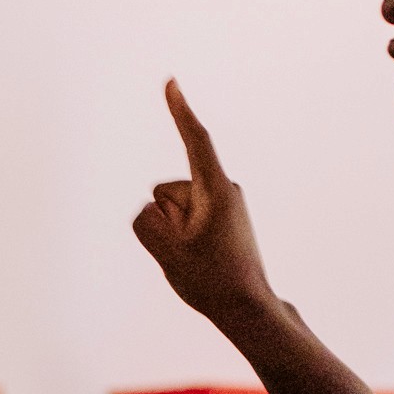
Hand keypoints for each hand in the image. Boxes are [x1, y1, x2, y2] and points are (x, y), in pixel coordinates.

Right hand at [133, 80, 272, 336]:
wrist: (248, 310)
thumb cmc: (212, 282)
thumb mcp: (167, 253)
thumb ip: (145, 222)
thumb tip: (150, 208)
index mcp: (216, 190)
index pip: (196, 140)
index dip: (180, 110)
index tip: (171, 83)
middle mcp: (223, 190)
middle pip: (167, 191)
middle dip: (165, 217)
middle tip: (190, 253)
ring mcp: (223, 204)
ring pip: (173, 208)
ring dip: (174, 231)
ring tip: (198, 258)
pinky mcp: (221, 218)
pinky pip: (184, 219)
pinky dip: (182, 236)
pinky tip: (200, 260)